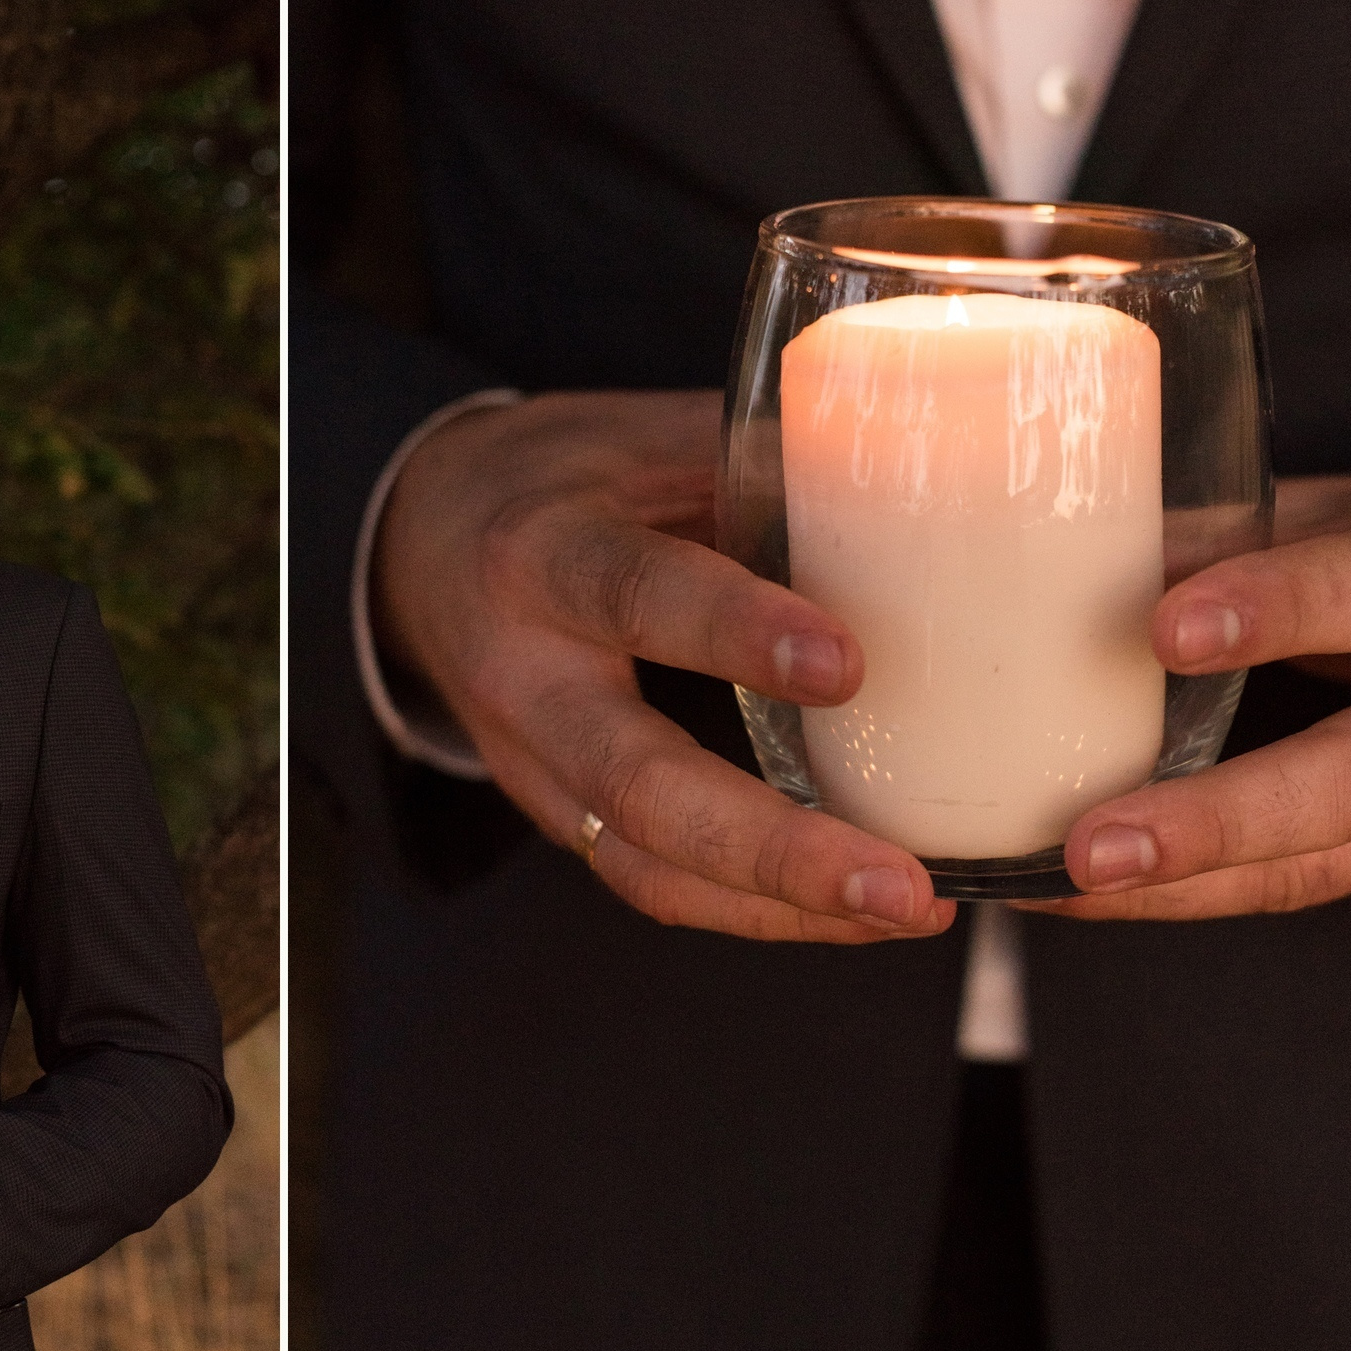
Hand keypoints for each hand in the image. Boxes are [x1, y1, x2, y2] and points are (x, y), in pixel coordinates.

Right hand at [375, 390, 955, 941]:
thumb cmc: (565, 482)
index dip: (734, 632)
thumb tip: (921, 471)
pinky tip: (850, 909)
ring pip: (644, 861)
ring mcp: (532, 763)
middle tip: (899, 882)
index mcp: (543, 553)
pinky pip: (651, 882)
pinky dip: (753, 908)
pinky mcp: (557, 814)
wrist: (428, 544)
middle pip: (637, 783)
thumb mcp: (643, 440)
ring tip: (904, 909)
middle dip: (773, 845)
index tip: (845, 667)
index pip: (634, 594)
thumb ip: (759, 463)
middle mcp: (524, 674)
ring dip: (778, 903)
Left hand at [1031, 473, 1350, 918]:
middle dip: (1213, 823)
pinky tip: (1091, 892)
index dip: (1274, 608)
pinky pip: (1300, 886)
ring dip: (1180, 888)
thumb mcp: (1339, 517)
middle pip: (1350, 781)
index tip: (1164, 628)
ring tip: (1060, 884)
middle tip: (1093, 846)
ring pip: (1321, 864)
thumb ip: (1223, 537)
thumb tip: (1068, 556)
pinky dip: (1189, 896)